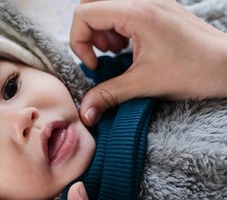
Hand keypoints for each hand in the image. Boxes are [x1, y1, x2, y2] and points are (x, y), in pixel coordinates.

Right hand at [71, 0, 226, 125]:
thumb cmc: (195, 70)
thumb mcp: (145, 84)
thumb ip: (109, 94)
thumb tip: (85, 112)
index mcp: (137, 12)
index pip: (85, 13)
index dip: (79, 41)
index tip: (94, 65)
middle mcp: (143, 0)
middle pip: (92, 2)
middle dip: (88, 31)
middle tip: (100, 53)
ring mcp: (152, 1)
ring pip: (107, 4)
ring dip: (102, 28)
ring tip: (115, 51)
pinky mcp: (157, 9)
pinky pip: (124, 9)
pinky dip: (116, 27)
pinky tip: (127, 46)